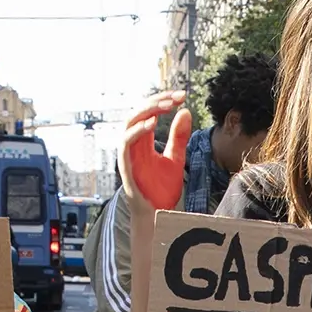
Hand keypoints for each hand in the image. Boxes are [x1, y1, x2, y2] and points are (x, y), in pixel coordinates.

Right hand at [122, 93, 193, 212]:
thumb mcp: (176, 158)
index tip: (182, 95)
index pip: (149, 112)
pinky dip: (137, 131)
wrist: (158, 216)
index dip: (163, 101)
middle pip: (138, 113)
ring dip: (147, 111)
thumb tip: (185, 111)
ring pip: (129, 123)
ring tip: (166, 106)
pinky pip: (125, 144)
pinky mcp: (126, 167)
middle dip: (157, 101)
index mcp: (143, 141)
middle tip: (177, 96)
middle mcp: (133, 145)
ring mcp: (128, 155)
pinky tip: (152, 123)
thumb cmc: (161, 190)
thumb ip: (179, 137)